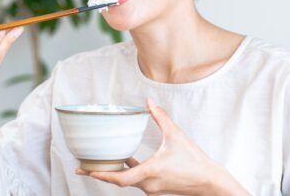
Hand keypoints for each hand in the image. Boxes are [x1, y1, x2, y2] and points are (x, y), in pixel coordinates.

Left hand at [76, 99, 250, 195]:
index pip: (120, 178)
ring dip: (112, 173)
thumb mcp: (176, 135)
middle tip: (80, 167)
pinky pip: (135, 179)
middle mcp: (148, 184)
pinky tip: (124, 160)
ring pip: (126, 181)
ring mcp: (151, 187)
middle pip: (118, 181)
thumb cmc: (194, 160)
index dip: (101, 174)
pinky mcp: (156, 187)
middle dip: (99, 173)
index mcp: (151, 171)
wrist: (209, 182)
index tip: (86, 170)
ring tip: (95, 164)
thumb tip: (148, 101)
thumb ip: (160, 117)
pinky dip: (126, 171)